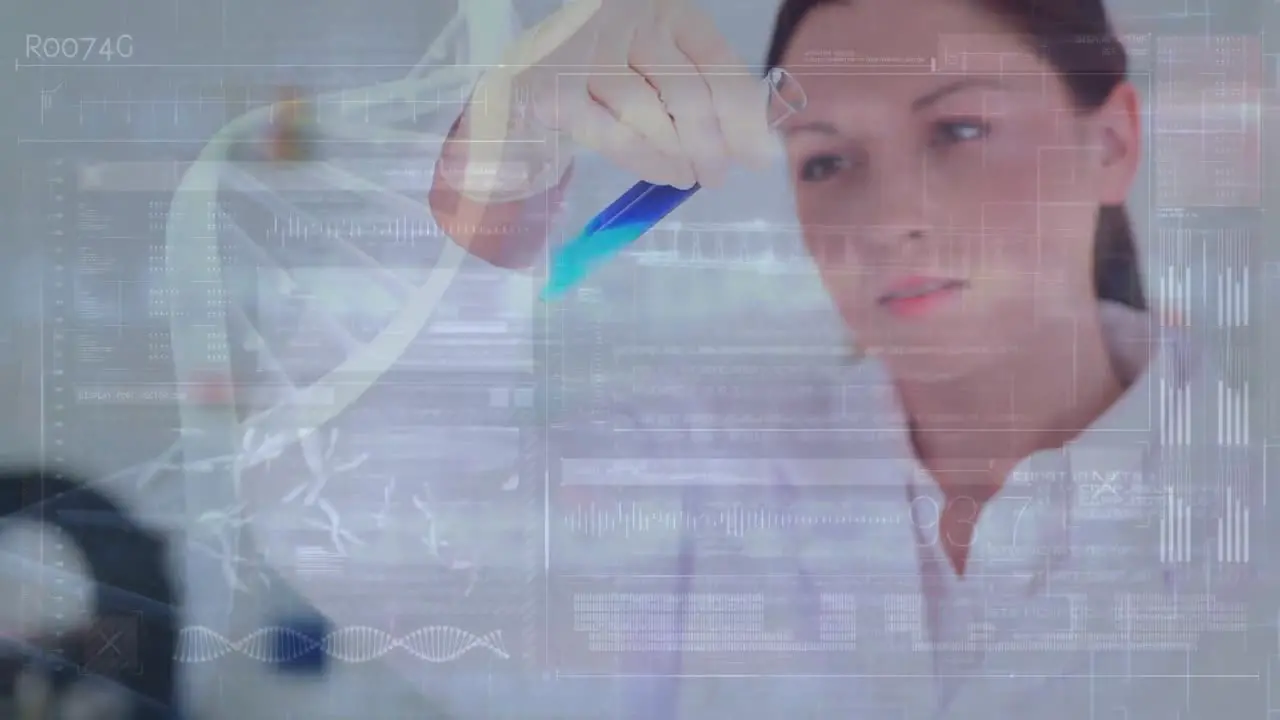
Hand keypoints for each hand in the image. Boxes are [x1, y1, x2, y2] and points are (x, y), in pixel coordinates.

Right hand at [464, 0, 774, 193]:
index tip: (761, 154)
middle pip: (688, 95)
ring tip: (688, 176)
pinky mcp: (554, 91)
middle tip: (718, 174)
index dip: (745, 116)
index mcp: (667, 9)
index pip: (718, 64)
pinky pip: (612, 136)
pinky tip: (660, 171)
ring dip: (679, 158)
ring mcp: (589, 54)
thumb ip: (704, 94)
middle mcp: (629, 22)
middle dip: (712, 146)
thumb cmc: (607, 63)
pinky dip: (644, 161)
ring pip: (651, 118)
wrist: (523, 61)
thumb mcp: (660, 60)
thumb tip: (756, 148)